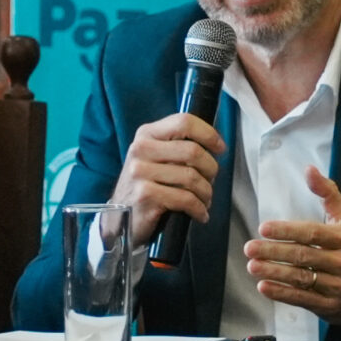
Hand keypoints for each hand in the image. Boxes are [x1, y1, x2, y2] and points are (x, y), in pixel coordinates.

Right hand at [111, 111, 226, 245]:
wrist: (120, 218)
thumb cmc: (147, 185)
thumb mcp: (156, 158)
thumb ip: (177, 146)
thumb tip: (213, 143)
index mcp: (146, 134)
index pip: (184, 122)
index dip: (208, 134)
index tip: (220, 148)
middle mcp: (141, 149)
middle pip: (192, 151)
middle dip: (211, 168)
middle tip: (211, 180)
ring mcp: (140, 172)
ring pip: (191, 177)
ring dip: (206, 192)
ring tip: (205, 199)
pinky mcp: (145, 195)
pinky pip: (185, 199)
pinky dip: (198, 208)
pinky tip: (200, 213)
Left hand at [243, 167, 340, 326]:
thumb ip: (328, 194)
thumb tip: (309, 170)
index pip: (313, 233)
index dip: (287, 231)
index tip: (264, 228)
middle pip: (303, 256)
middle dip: (274, 252)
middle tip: (250, 248)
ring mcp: (337, 286)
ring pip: (301, 278)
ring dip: (274, 272)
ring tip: (253, 266)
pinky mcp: (330, 307)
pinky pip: (303, 299)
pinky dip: (282, 294)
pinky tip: (265, 287)